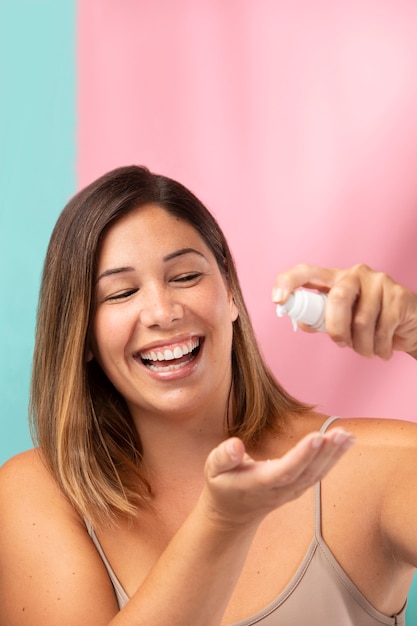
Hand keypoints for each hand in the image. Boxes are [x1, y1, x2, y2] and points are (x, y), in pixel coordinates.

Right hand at [202, 429, 354, 528]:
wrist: (232, 514)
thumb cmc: (222, 484)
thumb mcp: (213, 468)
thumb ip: (223, 456)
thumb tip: (235, 445)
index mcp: (259, 484)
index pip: (285, 470)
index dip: (302, 455)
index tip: (317, 437)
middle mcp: (280, 490)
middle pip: (307, 472)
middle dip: (325, 453)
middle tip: (340, 433)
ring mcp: (292, 491)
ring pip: (317, 473)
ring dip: (334, 455)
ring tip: (348, 435)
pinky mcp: (299, 486)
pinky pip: (319, 472)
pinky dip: (334, 457)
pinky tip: (345, 441)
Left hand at [272, 263, 416, 359]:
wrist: (410, 326)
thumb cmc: (370, 323)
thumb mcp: (342, 321)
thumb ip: (321, 320)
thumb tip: (302, 323)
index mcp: (335, 279)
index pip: (306, 272)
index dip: (288, 282)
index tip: (277, 300)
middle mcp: (355, 274)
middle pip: (337, 298)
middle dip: (336, 329)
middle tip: (341, 344)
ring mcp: (379, 282)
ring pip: (361, 320)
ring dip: (362, 346)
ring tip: (367, 350)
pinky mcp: (399, 296)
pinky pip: (383, 329)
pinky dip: (380, 348)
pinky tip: (383, 350)